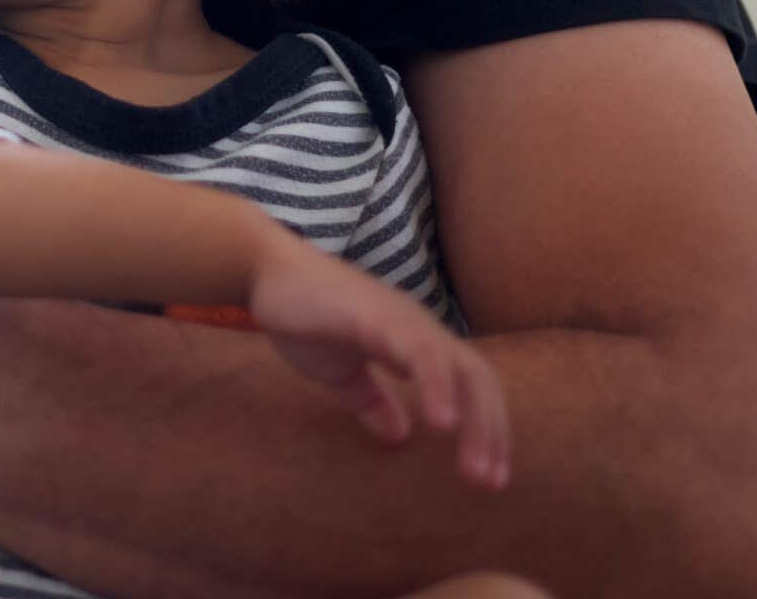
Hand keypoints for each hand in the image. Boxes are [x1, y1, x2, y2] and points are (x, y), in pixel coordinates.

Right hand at [245, 235, 511, 489]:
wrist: (266, 271)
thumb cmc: (303, 315)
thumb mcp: (341, 371)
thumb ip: (371, 399)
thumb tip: (400, 436)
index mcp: (416, 343)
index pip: (470, 387)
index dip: (486, 429)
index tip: (489, 478)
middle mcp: (420, 329)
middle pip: (479, 380)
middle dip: (490, 433)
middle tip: (490, 484)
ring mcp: (403, 320)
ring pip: (460, 370)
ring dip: (475, 421)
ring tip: (474, 469)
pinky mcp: (378, 316)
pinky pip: (420, 353)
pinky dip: (438, 387)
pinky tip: (441, 423)